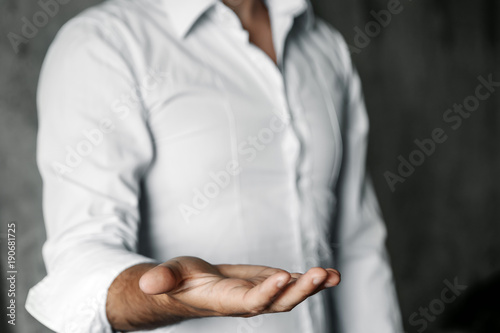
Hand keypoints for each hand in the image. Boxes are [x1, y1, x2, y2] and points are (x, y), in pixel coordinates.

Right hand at [139, 256, 339, 316]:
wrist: (191, 287)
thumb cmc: (178, 281)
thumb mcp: (168, 275)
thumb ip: (162, 279)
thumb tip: (147, 283)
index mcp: (223, 300)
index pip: (247, 302)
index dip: (265, 292)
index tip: (284, 275)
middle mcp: (246, 302)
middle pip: (277, 302)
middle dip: (300, 291)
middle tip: (320, 274)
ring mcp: (259, 294)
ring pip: (289, 295)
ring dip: (311, 286)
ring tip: (333, 275)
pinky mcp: (266, 284)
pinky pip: (291, 285)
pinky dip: (311, 280)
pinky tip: (331, 274)